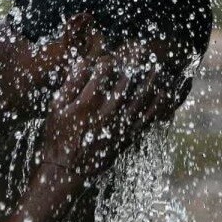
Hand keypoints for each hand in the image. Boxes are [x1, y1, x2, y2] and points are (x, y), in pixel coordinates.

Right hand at [39, 55, 166, 177]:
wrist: (67, 170)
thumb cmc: (58, 137)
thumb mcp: (55, 108)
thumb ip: (70, 84)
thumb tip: (84, 63)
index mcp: (88, 102)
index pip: (104, 72)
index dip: (109, 61)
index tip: (111, 58)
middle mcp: (108, 111)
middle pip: (127, 81)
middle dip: (135, 64)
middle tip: (142, 50)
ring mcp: (120, 125)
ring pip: (142, 98)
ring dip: (151, 81)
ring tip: (157, 68)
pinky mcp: (128, 136)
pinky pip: (148, 118)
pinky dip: (159, 105)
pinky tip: (165, 94)